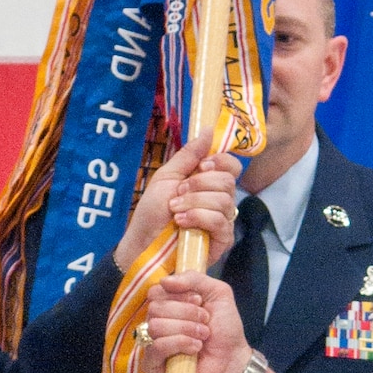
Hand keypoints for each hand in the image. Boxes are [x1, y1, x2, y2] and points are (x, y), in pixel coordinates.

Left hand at [114, 135, 240, 271]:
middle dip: (200, 184)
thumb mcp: (167, 177)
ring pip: (224, 200)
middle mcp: (220, 200)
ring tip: (175, 210)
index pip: (231, 166)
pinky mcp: (221, 240)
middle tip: (178, 192)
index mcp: (208, 183)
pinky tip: (182, 222)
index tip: (202, 166)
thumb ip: (189, 155)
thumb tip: (208, 130)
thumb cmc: (152, 212)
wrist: (141, 242)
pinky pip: (220, 221)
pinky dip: (199, 217)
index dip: (220, 162)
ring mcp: (223, 221)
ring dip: (195, 201)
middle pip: (229, 181)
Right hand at [144, 272, 249, 372]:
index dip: (178, 294)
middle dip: (186, 313)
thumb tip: (165, 280)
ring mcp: (154, 344)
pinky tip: (195, 349)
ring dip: (186, 329)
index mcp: (169, 305)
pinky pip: (156, 347)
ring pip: (155, 326)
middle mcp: (158, 322)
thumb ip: (194, 278)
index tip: (199, 301)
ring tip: (203, 337)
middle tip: (205, 322)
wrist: (234, 360)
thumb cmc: (226, 329)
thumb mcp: (218, 293)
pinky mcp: (153, 365)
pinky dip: (179, 344)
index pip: (155, 292)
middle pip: (155, 308)